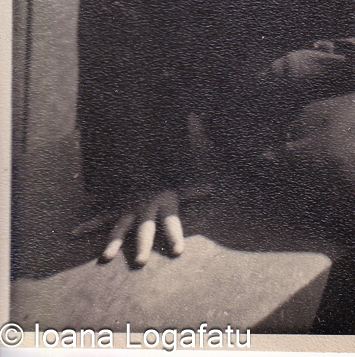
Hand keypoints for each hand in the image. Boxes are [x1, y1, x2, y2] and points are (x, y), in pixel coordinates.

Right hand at [73, 184, 209, 265]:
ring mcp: (128, 209)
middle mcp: (145, 207)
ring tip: (106, 257)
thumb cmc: (162, 180)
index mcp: (163, 203)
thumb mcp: (178, 186)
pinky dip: (87, 225)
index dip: (175, 236)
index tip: (178, 252)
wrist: (141, 161)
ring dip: (113, 241)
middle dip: (142, 244)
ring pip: (120, 226)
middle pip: (144, 228)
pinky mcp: (115, 208)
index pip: (171, 222)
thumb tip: (211, 188)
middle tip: (140, 262)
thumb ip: (192, 192)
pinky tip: (75, 233)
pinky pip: (100, 217)